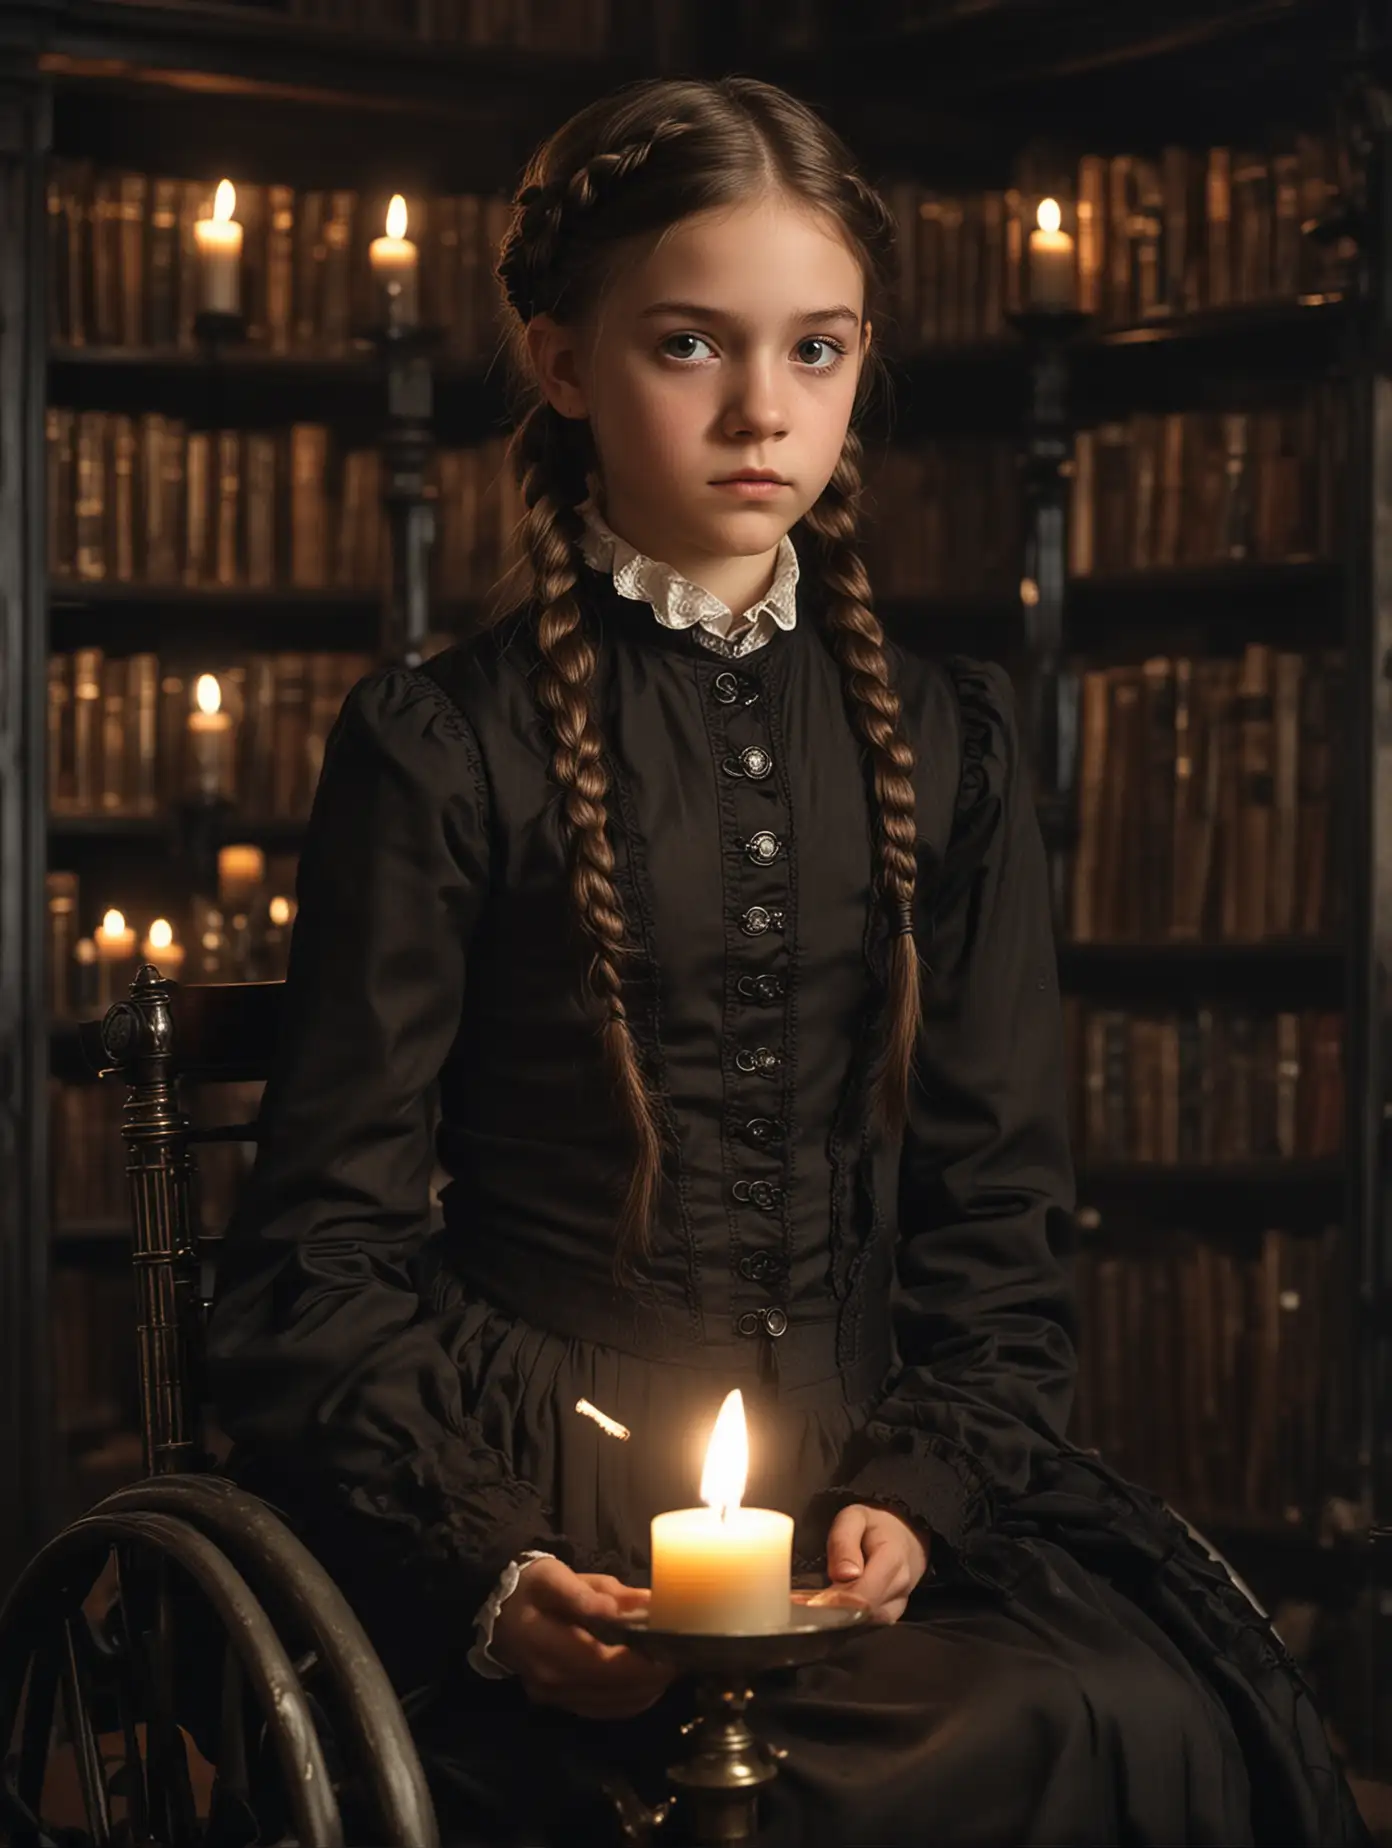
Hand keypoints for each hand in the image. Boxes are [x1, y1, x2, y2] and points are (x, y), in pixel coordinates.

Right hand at [489, 1558, 673, 1719]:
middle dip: (652, 1678)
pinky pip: (603, 1710)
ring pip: (613, 1707)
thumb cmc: (527, 1587)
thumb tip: (642, 1604)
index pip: (605, 1666)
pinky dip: (630, 1699)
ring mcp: (555, 1698)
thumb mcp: (555, 1577)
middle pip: (614, 1692)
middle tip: (681, 1656)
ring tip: (669, 1666)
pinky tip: (646, 1681)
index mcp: (548, 1648)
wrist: (495, 1611)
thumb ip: (595, 1595)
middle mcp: (552, 1683)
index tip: (673, 1650)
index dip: (642, 1664)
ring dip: (646, 1691)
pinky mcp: (560, 1702)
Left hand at [822, 1503, 929, 1623]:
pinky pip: (871, 1624)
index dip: (838, 1602)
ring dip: (844, 1617)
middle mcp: (900, 1586)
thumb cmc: (875, 1526)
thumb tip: (842, 1575)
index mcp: (892, 1559)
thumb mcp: (854, 1518)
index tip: (814, 1602)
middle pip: (865, 1612)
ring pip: (868, 1622)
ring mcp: (900, 1603)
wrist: (905, 1536)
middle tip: (810, 1604)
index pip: (865, 1594)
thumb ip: (844, 1541)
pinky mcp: (893, 1613)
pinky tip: (837, 1609)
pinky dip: (852, 1619)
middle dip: (836, 1610)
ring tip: (821, 1604)